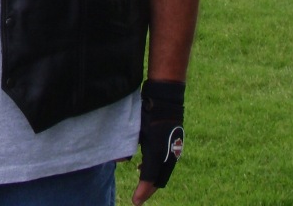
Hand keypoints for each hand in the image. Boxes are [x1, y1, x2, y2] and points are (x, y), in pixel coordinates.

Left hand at [133, 80, 184, 203]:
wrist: (166, 97)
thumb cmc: (148, 110)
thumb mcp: (134, 127)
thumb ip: (126, 146)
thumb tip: (118, 161)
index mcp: (158, 152)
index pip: (150, 179)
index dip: (142, 192)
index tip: (135, 201)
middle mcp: (169, 154)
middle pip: (160, 180)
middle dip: (148, 190)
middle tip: (138, 197)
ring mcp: (174, 150)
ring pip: (164, 173)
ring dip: (153, 180)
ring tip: (141, 182)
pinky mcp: (175, 145)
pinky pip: (167, 164)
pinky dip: (158, 170)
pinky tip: (145, 167)